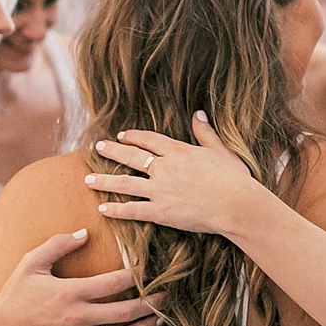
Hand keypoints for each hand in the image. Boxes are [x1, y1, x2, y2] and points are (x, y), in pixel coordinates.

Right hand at [0, 229, 162, 325]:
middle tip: (166, 295)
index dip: (136, 276)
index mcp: (70, 293)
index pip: (113, 283)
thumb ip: (58, 245)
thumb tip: (85, 232)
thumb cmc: (15, 295)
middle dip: (150, 303)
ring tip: (158, 318)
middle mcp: (77, 318)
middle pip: (125, 312)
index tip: (150, 270)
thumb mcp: (31, 263)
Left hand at [87, 111, 271, 236]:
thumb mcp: (221, 150)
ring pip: (125, 183)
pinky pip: (133, 209)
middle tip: (97, 148)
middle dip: (112, 152)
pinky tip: (103, 209)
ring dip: (105, 181)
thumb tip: (198, 113)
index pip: (149, 140)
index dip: (134, 136)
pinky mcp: (161, 212)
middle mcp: (165, 168)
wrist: (237, 205)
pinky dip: (116, 210)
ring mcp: (161, 190)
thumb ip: (205, 132)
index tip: (122, 135)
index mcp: (179, 151)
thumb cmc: (235, 179)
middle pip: (131, 156)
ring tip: (88, 179)